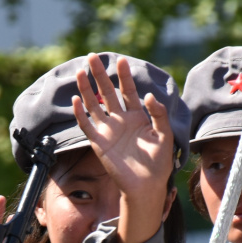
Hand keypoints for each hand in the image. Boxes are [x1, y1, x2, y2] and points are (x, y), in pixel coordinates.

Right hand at [73, 53, 176, 242]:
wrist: (147, 185)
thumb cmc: (159, 162)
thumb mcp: (165, 135)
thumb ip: (159, 114)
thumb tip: (149, 95)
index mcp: (137, 117)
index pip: (128, 91)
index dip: (124, 76)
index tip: (121, 60)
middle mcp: (120, 121)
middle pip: (107, 93)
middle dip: (100, 75)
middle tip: (93, 57)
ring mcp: (108, 131)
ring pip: (94, 105)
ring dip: (86, 90)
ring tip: (81, 73)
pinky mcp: (99, 143)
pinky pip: (87, 126)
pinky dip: (80, 114)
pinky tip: (76, 100)